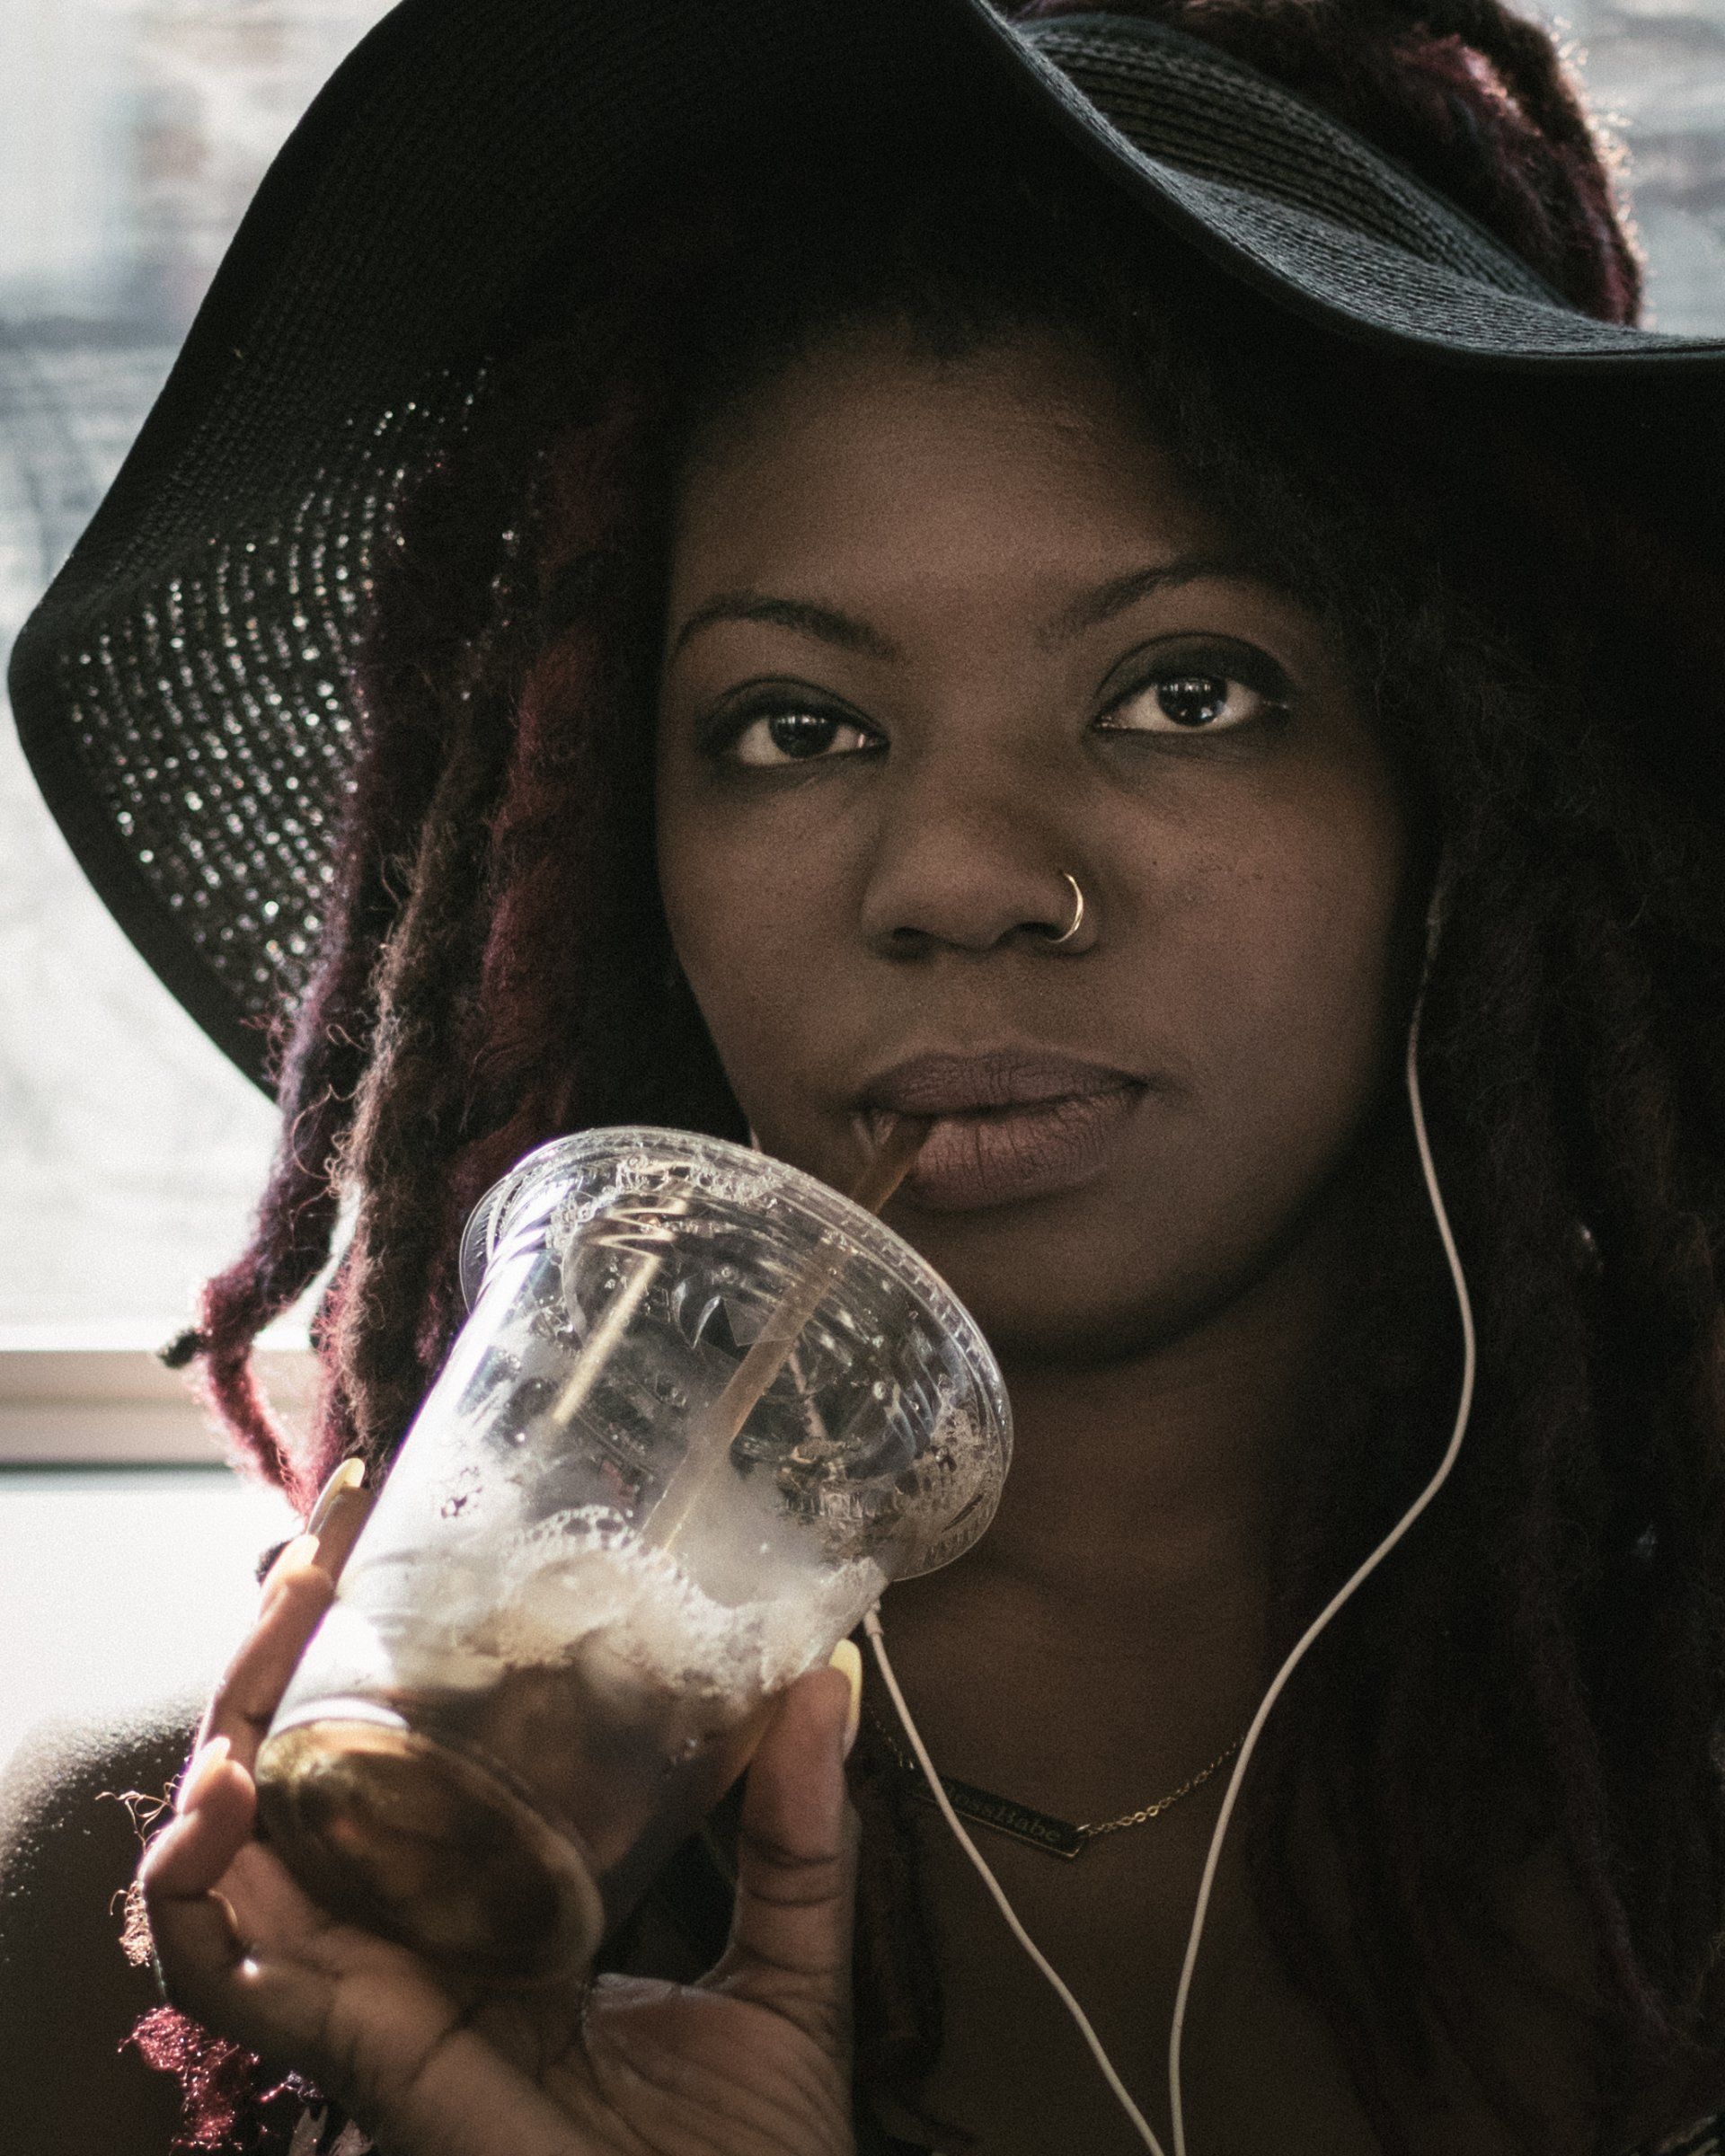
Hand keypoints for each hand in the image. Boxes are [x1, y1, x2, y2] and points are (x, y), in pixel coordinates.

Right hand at [140, 1475, 863, 2155]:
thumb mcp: (787, 1964)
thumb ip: (796, 1834)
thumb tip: (827, 1680)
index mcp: (495, 1916)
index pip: (401, 1771)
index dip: (371, 1662)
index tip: (383, 1538)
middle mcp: (416, 1950)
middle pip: (305, 1790)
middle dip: (284, 1663)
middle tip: (313, 1543)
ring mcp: (380, 2004)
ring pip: (241, 1864)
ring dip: (229, 1739)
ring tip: (267, 1629)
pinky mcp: (371, 2061)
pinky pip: (244, 1980)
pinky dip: (204, 1892)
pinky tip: (228, 1797)